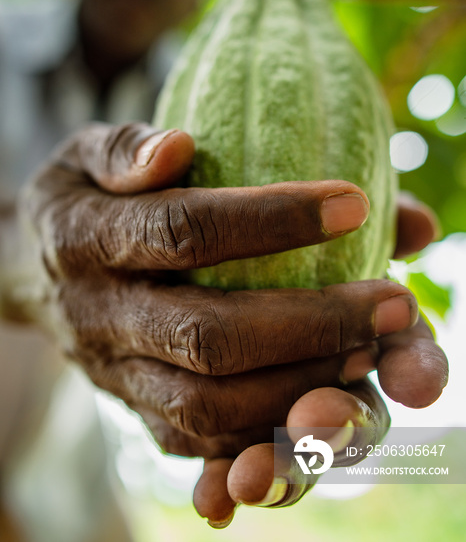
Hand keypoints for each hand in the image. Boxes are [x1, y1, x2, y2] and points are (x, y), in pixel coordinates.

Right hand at [21, 123, 446, 521]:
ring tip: (373, 349)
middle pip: (206, 335)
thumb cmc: (82, 199)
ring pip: (208, 403)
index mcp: (83, 239)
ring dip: (300, 383)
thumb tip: (181, 145)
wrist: (30, 274)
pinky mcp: (133, 408)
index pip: (181, 232)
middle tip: (395, 301)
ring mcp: (114, 372)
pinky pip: (199, 440)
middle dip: (310, 323)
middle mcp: (98, 314)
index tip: (354, 202)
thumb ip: (125, 146)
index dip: (268, 220)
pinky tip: (326, 394)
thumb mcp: (86, 154)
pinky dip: (266, 431)